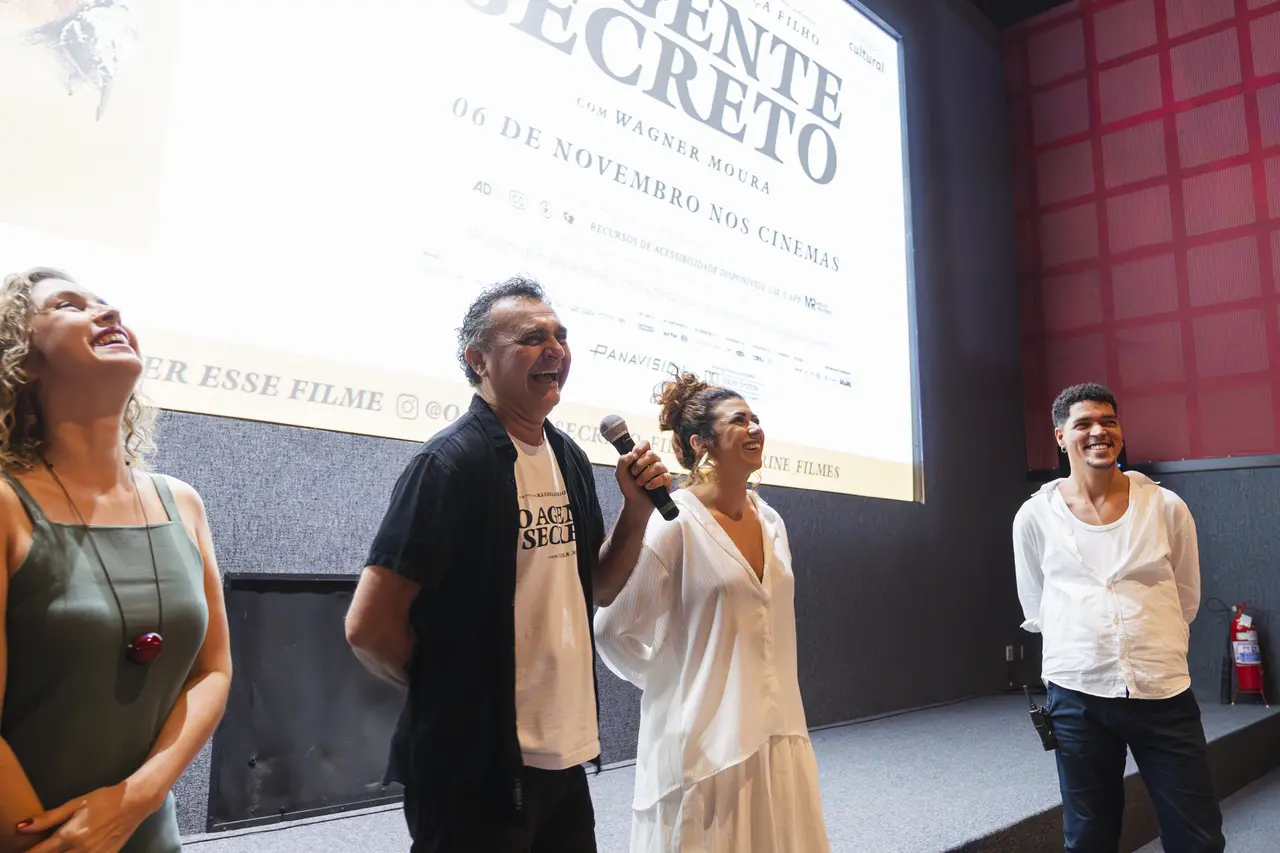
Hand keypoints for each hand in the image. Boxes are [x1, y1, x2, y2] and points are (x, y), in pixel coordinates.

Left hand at [16, 783, 152, 852]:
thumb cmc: (104, 799)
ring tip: (66, 846)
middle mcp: (80, 850)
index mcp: (70, 835)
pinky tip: (78, 849)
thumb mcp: (76, 803)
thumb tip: (22, 827)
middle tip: (46, 847)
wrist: (135, 802)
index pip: (40, 852)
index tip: (23, 851)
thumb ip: (49, 818)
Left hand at [615, 440, 671, 510]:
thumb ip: (622, 461)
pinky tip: (648, 487)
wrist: (635, 502)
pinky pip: (665, 477)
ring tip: (639, 483)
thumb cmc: (629, 486)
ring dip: (646, 475)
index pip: (645, 444)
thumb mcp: (620, 474)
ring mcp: (661, 470)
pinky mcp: (667, 480)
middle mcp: (653, 461)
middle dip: (640, 465)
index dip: (640, 448)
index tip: (634, 457)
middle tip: (634, 473)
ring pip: (658, 466)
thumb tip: (632, 454)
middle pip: (652, 454)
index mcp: (642, 457)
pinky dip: (654, 482)